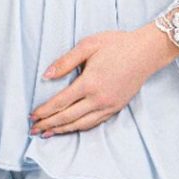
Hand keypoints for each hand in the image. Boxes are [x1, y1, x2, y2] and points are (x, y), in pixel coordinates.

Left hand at [30, 24, 178, 136]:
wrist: (146, 52)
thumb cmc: (117, 44)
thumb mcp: (88, 45)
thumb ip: (66, 61)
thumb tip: (46, 75)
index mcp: (89, 83)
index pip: (60, 102)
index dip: (44, 111)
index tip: (32, 116)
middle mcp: (98, 99)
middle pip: (68, 117)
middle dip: (48, 124)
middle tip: (33, 129)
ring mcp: (109, 106)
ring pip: (81, 124)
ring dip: (62, 130)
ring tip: (48, 133)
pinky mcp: (116, 108)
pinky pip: (94, 123)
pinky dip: (79, 128)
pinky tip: (70, 128)